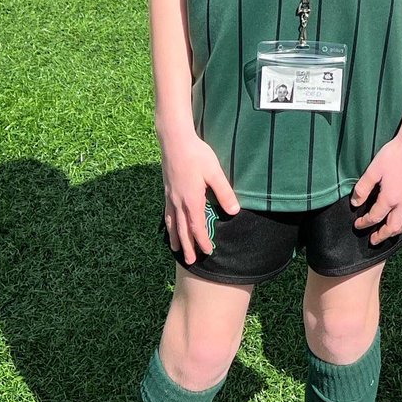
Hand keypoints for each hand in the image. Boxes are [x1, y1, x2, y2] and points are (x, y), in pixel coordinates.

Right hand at [160, 129, 240, 263]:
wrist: (175, 140)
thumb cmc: (197, 154)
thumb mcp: (214, 172)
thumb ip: (224, 192)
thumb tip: (234, 211)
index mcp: (191, 200)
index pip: (197, 227)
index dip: (202, 241)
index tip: (208, 252)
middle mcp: (178, 201)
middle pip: (183, 230)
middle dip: (188, 246)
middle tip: (191, 261)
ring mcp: (170, 196)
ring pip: (172, 223)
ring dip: (175, 238)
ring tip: (176, 250)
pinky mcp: (167, 189)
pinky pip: (167, 213)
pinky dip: (168, 224)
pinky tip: (170, 224)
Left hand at [350, 133, 401, 244]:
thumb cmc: (393, 154)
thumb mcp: (373, 169)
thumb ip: (363, 188)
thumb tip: (355, 203)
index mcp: (390, 197)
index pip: (375, 217)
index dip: (364, 223)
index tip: (358, 225)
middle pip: (393, 226)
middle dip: (382, 235)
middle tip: (374, 240)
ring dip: (398, 231)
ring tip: (391, 232)